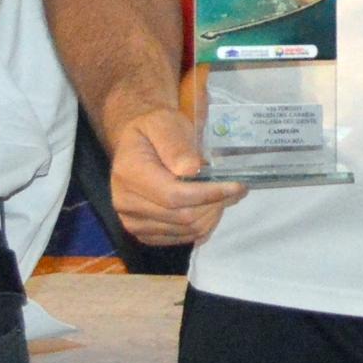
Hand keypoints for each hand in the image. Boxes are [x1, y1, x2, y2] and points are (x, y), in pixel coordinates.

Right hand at [108, 106, 244, 247]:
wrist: (137, 145)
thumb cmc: (154, 130)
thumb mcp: (164, 123)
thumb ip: (175, 144)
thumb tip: (191, 170)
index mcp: (129, 173)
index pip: (174, 196)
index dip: (209, 194)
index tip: (236, 185)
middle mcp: (125, 203)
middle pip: (183, 217)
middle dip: (215, 204)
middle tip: (235, 189)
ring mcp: (133, 222)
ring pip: (187, 230)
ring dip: (212, 215)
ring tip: (222, 195)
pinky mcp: (144, 234)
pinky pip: (182, 239)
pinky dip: (202, 225)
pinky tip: (208, 207)